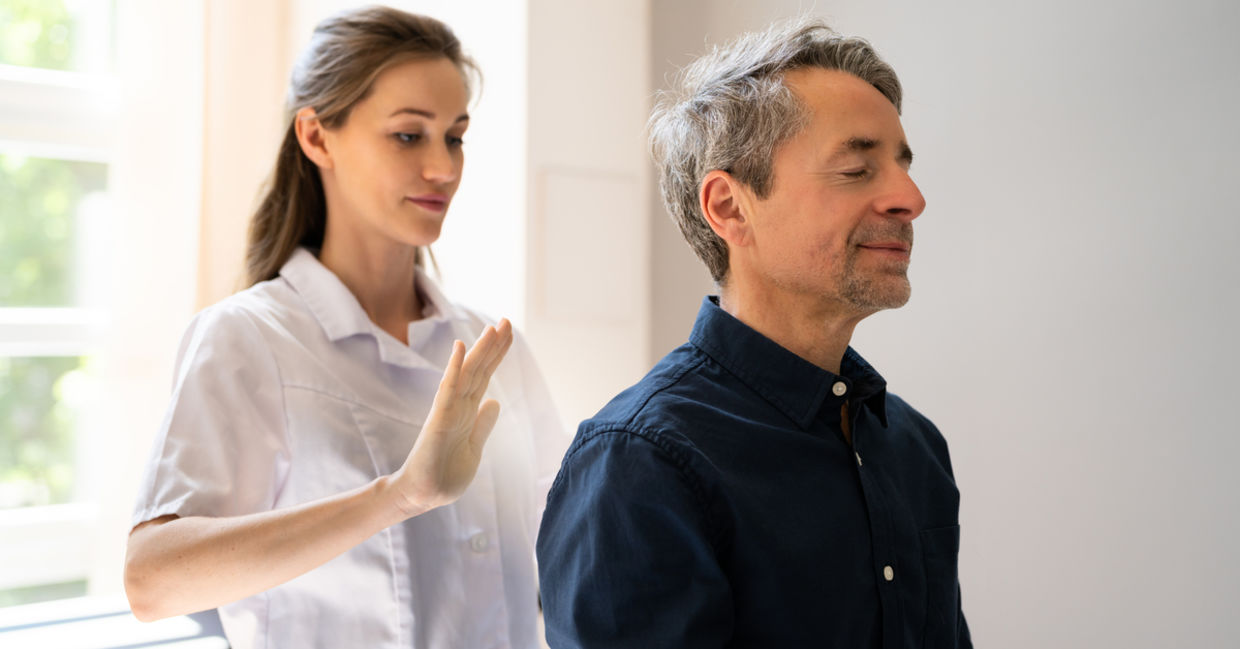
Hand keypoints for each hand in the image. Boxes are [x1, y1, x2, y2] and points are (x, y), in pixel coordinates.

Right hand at [390, 319, 513, 514]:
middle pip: (478, 369)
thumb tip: (495, 401)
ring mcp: (448, 409)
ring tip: (492, 328)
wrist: (424, 495)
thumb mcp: (475, 447)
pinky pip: (448, 389)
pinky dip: (454, 367)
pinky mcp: (439, 418)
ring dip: (479, 350)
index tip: (508, 333)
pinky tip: (460, 348)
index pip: (485, 376)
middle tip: (506, 320)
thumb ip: (483, 424)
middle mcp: (458, 405)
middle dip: (493, 345)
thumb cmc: (446, 474)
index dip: (496, 355)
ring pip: (467, 373)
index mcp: (467, 411)